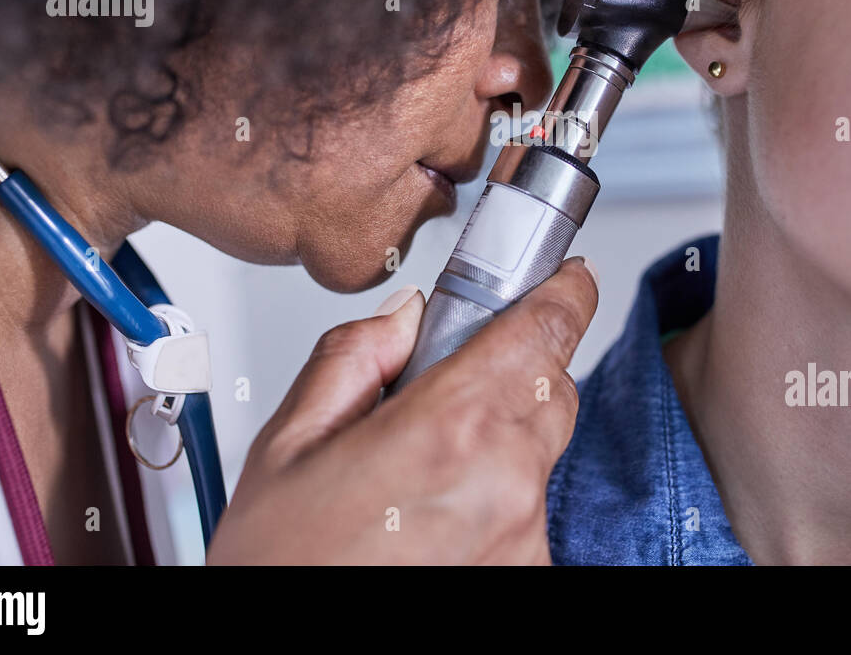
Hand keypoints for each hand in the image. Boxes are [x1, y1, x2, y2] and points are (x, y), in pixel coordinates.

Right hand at [206, 255, 599, 563]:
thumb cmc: (285, 568)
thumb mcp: (287, 446)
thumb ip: (354, 358)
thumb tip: (406, 317)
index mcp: (450, 428)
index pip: (547, 328)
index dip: (562, 291)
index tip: (565, 277)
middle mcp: (506, 483)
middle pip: (549, 388)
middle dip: (512, 371)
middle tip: (446, 389)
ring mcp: (525, 537)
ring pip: (538, 452)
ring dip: (498, 443)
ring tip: (419, 475)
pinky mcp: (530, 573)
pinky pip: (528, 508)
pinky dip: (495, 499)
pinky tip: (433, 519)